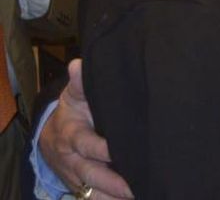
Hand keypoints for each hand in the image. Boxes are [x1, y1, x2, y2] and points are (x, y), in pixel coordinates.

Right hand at [39, 60, 133, 199]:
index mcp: (72, 135)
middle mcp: (74, 160)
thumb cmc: (74, 110)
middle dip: (113, 183)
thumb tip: (78, 64)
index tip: (118, 150)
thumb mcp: (75, 95)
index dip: (102, 149)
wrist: (53, 135)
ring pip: (94, 193)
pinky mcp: (85, 187)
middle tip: (134, 188)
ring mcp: (78, 177)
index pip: (87, 145)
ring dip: (112, 197)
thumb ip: (80, 82)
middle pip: (92, 175)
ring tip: (136, 196)